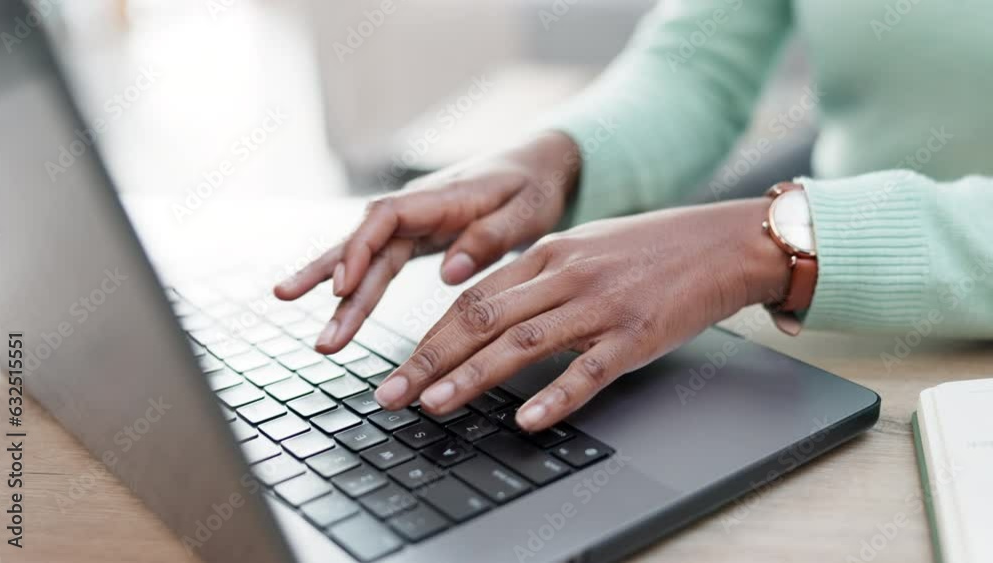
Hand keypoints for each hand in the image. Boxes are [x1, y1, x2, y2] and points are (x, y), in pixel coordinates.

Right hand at [274, 132, 580, 352]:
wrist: (538, 163)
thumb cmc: (534, 185)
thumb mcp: (527, 211)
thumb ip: (489, 238)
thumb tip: (448, 273)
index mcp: (442, 196)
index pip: (385, 218)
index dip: (359, 251)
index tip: (342, 288)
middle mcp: (416, 207)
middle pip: (366, 245)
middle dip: (338, 291)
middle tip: (324, 339)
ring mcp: (411, 222)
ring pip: (365, 257)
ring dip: (337, 295)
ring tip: (312, 334)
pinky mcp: (414, 236)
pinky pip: (377, 262)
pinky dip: (352, 286)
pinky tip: (330, 307)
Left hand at [373, 198, 791, 431]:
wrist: (723, 243)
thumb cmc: (650, 250)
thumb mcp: (583, 249)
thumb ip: (536, 277)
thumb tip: (489, 312)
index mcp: (547, 254)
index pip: (472, 298)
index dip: (429, 336)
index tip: (401, 367)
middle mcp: (565, 276)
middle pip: (481, 320)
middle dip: (428, 360)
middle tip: (392, 395)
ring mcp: (600, 305)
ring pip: (522, 343)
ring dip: (472, 378)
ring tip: (434, 405)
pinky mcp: (637, 335)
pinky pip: (590, 370)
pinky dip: (556, 396)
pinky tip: (528, 420)